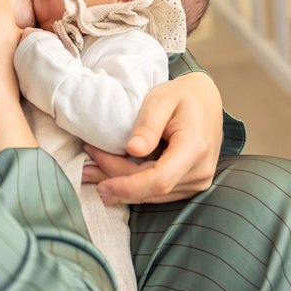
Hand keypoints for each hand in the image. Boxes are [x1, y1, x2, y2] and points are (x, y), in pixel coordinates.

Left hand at [82, 73, 222, 204]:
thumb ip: (148, 124)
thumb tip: (132, 150)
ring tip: (91, 173)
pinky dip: (134, 186)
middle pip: (151, 188)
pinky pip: (158, 192)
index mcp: (194, 148)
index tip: (102, 185)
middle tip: (85, 168)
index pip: (160, 180)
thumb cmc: (183, 96)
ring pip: (152, 194)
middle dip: (116, 181)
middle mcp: (199, 171)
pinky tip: (110, 179)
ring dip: (121, 187)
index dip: (129, 187)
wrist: (206, 100)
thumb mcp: (162, 98)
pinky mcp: (189, 185)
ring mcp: (197, 181)